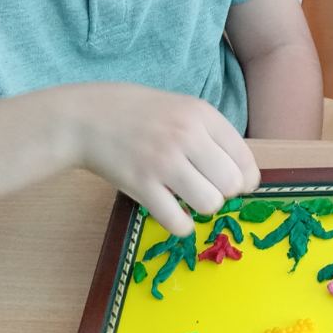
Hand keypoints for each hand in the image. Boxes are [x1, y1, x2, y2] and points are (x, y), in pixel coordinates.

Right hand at [70, 84, 259, 235]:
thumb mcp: (182, 108)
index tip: (233, 183)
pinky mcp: (141, 186)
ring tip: (190, 198)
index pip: (245, 159)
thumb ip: (211, 134)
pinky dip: (181, 225)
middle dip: (224, 193)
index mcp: (201, 115)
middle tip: (206, 187)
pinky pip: (178, 222)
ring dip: (203, 207)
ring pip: (210, 204)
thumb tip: (243, 175)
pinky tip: (174, 212)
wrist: (87, 118)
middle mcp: (186, 136)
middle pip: (231, 185)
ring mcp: (163, 162)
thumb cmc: (139, 113)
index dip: (245, 179)